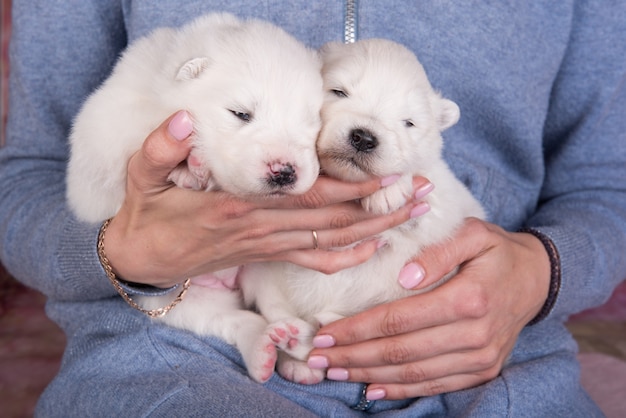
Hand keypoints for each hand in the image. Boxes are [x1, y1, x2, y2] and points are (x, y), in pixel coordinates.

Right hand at [103, 111, 431, 287]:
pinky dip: (344, 257)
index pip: (307, 196)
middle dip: (381, 207)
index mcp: (239, 205)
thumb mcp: (143, 174)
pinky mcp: (264, 256)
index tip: (389, 176)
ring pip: (330, 240)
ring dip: (375, 228)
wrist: (140, 260)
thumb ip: (162, 146)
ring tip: (413, 214)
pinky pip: (311, 260)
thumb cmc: (147, 214)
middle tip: (423, 192)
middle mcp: (261, 228)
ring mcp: (266, 245)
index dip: (351, 189)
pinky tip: (372, 249)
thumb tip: (185, 119)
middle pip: (333, 219)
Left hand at [308, 218, 550, 399]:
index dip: (358, 329)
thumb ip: (439, 252)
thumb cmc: (497, 251)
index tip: (325, 333)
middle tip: (319, 358)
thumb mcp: (474, 234)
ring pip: (414, 374)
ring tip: (336, 372)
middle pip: (401, 351)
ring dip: (370, 375)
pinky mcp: (483, 370)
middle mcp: (475, 334)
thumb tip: (405, 277)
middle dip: (354, 355)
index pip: (399, 319)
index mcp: (469, 298)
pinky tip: (372, 389)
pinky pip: (436, 385)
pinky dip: (402, 390)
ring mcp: (481, 358)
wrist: (537, 279)